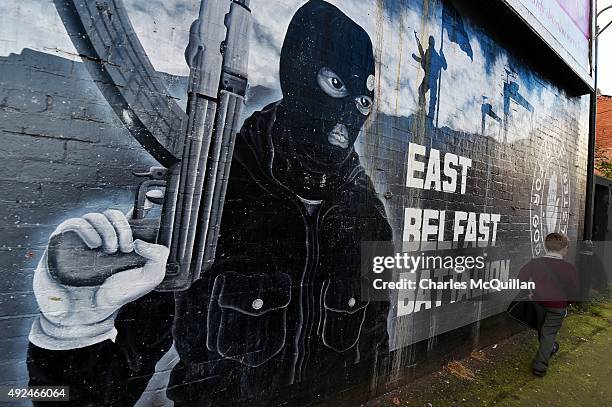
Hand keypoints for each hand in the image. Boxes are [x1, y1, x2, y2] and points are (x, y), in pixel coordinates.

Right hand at [29, 210, 168, 349]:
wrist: (91, 311)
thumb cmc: (119, 292)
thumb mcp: (150, 277)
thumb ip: (159, 257)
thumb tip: (141, 241)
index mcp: (123, 238)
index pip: (130, 213)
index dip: (142, 205)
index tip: (152, 201)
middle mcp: (103, 234)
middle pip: (113, 213)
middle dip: (123, 228)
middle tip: (126, 248)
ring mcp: (84, 237)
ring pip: (95, 216)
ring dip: (107, 231)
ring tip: (110, 251)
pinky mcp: (65, 241)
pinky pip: (75, 223)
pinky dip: (88, 230)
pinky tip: (95, 245)